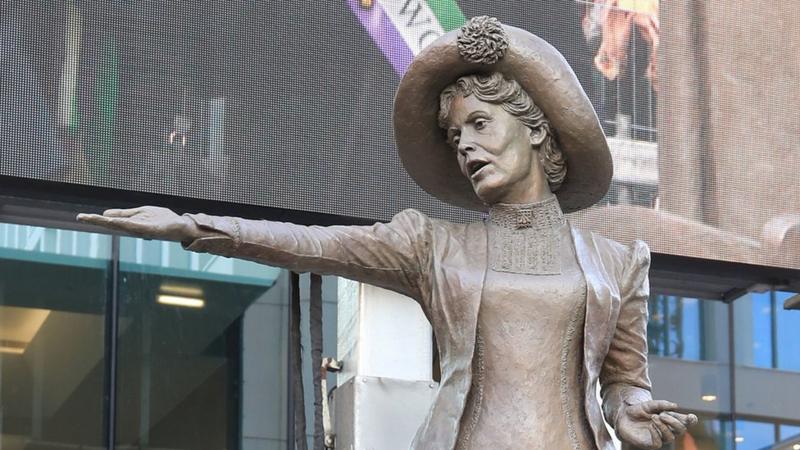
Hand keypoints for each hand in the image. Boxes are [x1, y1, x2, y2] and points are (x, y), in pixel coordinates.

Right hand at [77, 206, 196, 241]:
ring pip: (120, 225)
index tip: (81, 217)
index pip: (110, 219)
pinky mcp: (149, 229)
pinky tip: (112, 220)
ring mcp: (140, 228)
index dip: (96, 218)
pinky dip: (122, 222)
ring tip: (92, 218)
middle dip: (97, 220)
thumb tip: (106, 213)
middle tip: (81, 217)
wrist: (180, 226)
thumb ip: (124, 214)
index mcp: (131, 222)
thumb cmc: (161, 219)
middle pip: (112, 223)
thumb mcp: (140, 213)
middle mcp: (133, 227)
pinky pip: (133, 225)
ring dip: (105, 221)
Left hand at [616, 400, 697, 448]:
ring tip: (654, 417)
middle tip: (662, 414)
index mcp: (670, 419)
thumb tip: (676, 406)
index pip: (685, 422)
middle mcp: (668, 429)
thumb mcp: (650, 404)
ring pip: (670, 437)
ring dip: (663, 426)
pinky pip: (658, 443)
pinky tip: (650, 426)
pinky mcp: (651, 444)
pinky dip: (656, 433)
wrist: (623, 416)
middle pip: (681, 430)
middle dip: (674, 422)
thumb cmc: (638, 410)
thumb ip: (662, 404)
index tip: (691, 417)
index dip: (691, 420)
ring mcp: (660, 437)